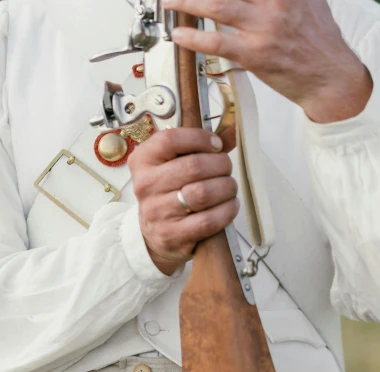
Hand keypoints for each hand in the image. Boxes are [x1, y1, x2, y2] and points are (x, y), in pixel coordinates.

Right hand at [130, 127, 238, 275]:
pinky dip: (226, 211)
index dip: (200, 139)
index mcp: (143, 160)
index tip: (216, 145)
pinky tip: (229, 205)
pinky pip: (208, 220)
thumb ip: (203, 146)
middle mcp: (146, 185)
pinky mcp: (171, 234)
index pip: (171, 140)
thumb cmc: (169, 192)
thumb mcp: (176, 164)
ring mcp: (157, 212)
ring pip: (203, 193)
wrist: (154, 232)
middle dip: (220, 165)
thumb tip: (236, 129)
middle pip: (193, 166)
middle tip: (226, 169)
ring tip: (229, 187)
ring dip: (226, 188)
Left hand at [163, 0, 372, 122]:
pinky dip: (194, 38)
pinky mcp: (255, 53)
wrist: (333, 78)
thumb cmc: (320, 43)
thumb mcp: (307, 2)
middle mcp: (275, 2)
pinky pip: (217, 42)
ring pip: (216, 6)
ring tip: (170, 2)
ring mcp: (264, 27)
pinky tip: (180, 35)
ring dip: (187, 3)